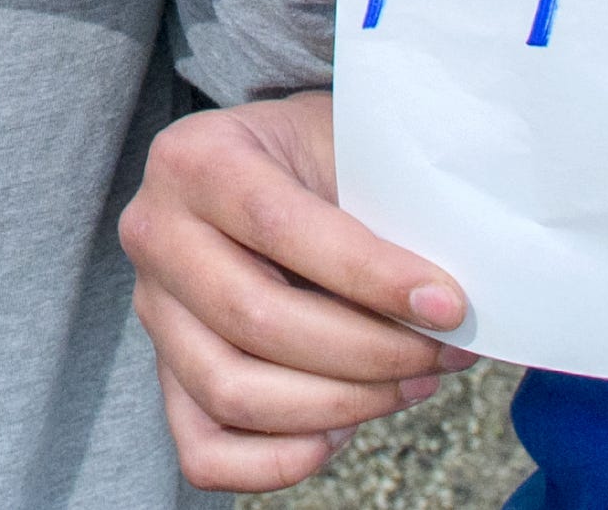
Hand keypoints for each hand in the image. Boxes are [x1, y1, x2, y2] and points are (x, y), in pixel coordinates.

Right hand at [121, 96, 475, 491]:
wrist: (272, 168)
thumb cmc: (321, 158)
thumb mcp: (348, 145)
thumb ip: (386, 203)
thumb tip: (452, 298)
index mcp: (195, 159)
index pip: (281, 227)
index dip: (371, 277)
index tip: (448, 306)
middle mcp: (156, 235)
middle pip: (257, 320)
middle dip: (368, 350)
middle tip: (444, 352)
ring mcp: (155, 311)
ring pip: (232, 391)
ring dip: (339, 406)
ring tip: (410, 384)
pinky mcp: (166, 373)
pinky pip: (204, 450)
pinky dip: (277, 461)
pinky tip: (342, 432)